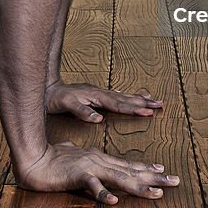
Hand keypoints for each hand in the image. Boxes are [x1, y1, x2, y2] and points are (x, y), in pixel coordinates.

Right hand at [16, 141, 179, 203]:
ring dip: (140, 186)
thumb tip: (87, 157)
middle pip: (131, 170)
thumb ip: (83, 158)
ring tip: (157, 193)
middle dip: (155, 177)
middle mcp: (99, 159)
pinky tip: (114, 201)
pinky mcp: (78, 174)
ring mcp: (90, 166)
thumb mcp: (73, 156)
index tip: (163, 170)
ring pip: (120, 177)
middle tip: (176, 180)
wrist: (34, 159)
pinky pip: (92, 186)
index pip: (127, 163)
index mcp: (99, 157)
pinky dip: (103, 193)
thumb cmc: (51, 158)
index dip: (146, 167)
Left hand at [45, 81, 162, 121]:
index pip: (118, 104)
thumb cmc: (56, 98)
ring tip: (153, 100)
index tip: (148, 111)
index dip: (133, 108)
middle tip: (160, 105)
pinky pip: (117, 97)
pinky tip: (132, 99)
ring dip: (138, 99)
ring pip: (123, 97)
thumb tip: (99, 119)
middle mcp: (100, 93)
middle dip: (143, 102)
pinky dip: (128, 98)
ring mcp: (99, 93)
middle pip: (125, 98)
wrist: (47, 89)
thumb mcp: (67, 105)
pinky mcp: (97, 96)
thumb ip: (82, 111)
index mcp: (96, 96)